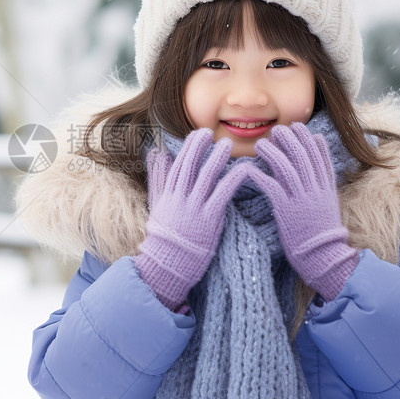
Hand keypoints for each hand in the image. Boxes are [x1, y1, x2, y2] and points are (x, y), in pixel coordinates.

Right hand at [135, 129, 248, 310]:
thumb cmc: (164, 239)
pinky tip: (244, 170)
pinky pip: (222, 194)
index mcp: (168, 195)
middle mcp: (180, 198)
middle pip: (189, 166)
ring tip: (226, 145)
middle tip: (209, 132)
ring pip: (206, 177)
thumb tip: (155, 155)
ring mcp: (194, 208)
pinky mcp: (209, 220)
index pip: (178, 166)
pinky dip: (232, 180)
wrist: (166, 266)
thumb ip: (158, 180)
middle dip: (199, 147)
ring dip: (216, 159)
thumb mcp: (157, 206)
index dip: (188, 149)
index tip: (197, 135)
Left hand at [245, 123, 357, 301]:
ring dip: (273, 152)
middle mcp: (315, 190)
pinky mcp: (287, 210)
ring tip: (261, 144)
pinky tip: (247, 169)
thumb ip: (321, 188)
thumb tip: (316, 172)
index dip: (308, 140)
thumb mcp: (328, 207)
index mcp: (326, 188)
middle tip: (278, 129)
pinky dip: (258, 175)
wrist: (325, 258)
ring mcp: (301, 199)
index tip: (299, 128)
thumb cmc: (322, 235)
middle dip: (290, 139)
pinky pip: (271, 187)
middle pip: (303, 157)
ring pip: (286, 167)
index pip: (320, 157)